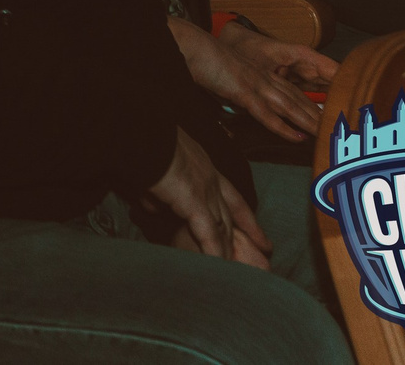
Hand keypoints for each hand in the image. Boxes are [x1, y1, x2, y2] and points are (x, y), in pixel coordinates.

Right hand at [146, 127, 270, 268]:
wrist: (140, 134)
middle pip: (233, 213)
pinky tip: (220, 267)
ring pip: (223, 226)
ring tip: (238, 270)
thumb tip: (154, 208)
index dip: (245, 216)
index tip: (258, 231)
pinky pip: (209, 233)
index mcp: (202, 166)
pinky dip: (215, 252)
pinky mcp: (194, 202)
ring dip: (230, 249)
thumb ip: (157, 191)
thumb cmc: (143, 142)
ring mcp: (205, 190)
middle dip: (249, 234)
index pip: (231, 196)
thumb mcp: (154, 168)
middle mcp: (210, 178)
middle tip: (264, 251)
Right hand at [181, 18, 330, 141]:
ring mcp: (254, 85)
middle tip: (338, 129)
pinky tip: (297, 138)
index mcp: (259, 74)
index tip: (326, 117)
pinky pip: (266, 114)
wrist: (189, 45)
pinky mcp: (242, 92)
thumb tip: (239, 102)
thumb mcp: (224, 76)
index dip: (311, 105)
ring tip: (327, 136)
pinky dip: (283, 127)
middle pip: (297, 100)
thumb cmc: (202, 59)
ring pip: (289, 107)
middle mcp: (263, 79)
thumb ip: (235, 90)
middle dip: (318, 116)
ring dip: (309, 123)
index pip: (292, 92)